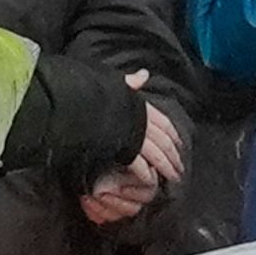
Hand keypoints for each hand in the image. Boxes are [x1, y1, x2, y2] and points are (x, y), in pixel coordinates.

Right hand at [78, 79, 181, 224]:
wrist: (75, 105)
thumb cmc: (91, 95)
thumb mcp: (112, 84)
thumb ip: (129, 83)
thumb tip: (143, 74)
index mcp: (140, 106)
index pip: (163, 122)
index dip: (173, 134)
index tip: (179, 144)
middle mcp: (141, 121)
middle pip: (164, 141)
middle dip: (173, 155)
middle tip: (179, 167)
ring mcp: (134, 136)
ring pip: (157, 155)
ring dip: (166, 167)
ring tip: (172, 178)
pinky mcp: (125, 149)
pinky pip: (140, 165)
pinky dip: (147, 174)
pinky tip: (151, 180)